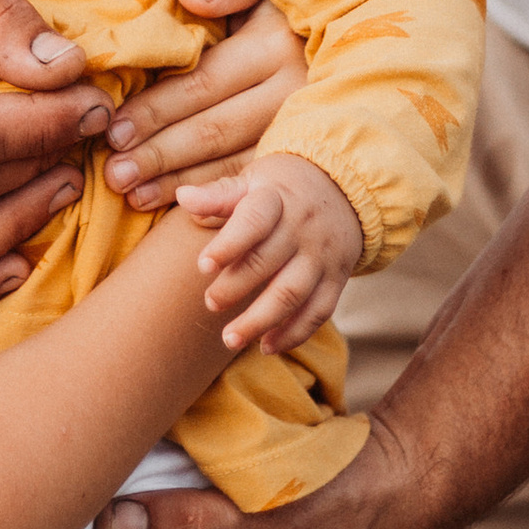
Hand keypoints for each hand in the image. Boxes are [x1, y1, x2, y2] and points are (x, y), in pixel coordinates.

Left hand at [103, 0, 306, 209]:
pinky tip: (179, 206)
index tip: (113, 130)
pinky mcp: (302, 152)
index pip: (202, 84)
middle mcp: (294, 91)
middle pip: (214, 130)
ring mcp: (301, 127)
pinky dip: (213, 195)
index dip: (155, 110)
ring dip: (178, 183)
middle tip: (114, 173)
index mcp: (275, 44)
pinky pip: (253, 178)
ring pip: (232, 162)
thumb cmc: (279, 3)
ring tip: (131, 193)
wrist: (343, 30)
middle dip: (158, 154)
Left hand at [182, 158, 362, 353]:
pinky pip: (318, 312)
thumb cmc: (281, 189)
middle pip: (268, 262)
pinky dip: (294, 334)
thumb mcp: (252, 181)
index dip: (228, 245)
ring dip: (260, 321)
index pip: (253, 221)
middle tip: (210, 304)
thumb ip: (218, 195)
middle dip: (236, 287)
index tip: (202, 266)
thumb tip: (183, 197)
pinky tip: (266, 346)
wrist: (345, 190)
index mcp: (276, 199)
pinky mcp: (336, 279)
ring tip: (230, 339)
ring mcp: (321, 256)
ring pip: (292, 293)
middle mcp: (302, 228)